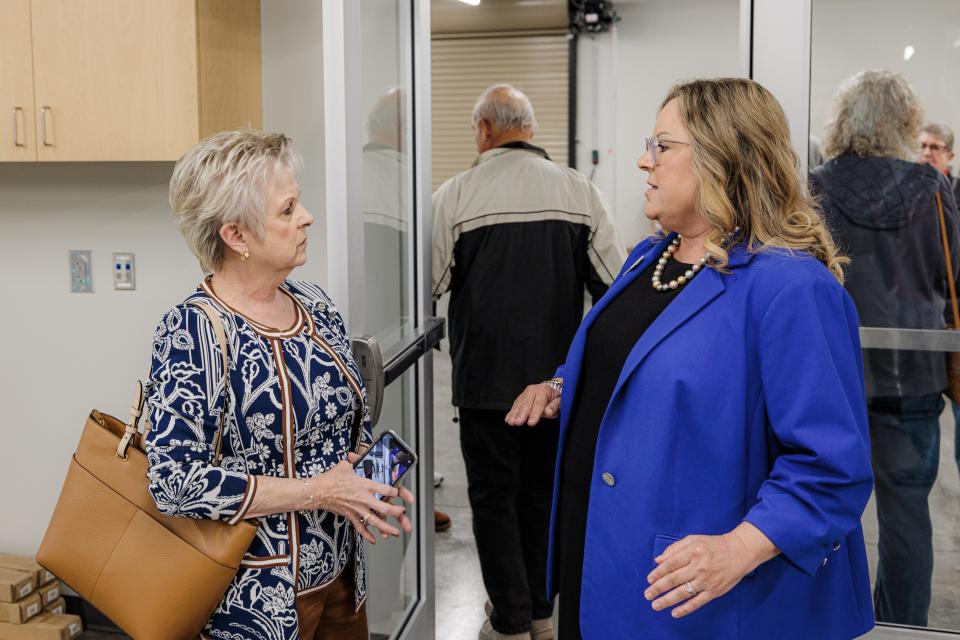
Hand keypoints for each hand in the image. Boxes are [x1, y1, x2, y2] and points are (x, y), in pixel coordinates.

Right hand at [311, 456, 414, 543]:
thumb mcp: (346, 466)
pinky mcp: (350, 516)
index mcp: (365, 485)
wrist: (319, 491)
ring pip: (375, 521)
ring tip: (395, 532)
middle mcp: (364, 498)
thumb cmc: (332, 478)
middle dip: (396, 512)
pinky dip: (367, 535)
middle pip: (384, 509)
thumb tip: (356, 456)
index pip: (386, 490)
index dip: (396, 493)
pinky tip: (373, 539)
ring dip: (386, 528)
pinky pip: (360, 527)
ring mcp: (358, 509)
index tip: (400, 494)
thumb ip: (355, 462)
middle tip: (402, 513)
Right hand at [505, 382, 560, 425]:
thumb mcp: (560, 401)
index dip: (534, 414)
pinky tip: (508, 419)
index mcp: (544, 390)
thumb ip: (555, 406)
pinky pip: (515, 405)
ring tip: (511, 422)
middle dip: (522, 414)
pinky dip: (511, 412)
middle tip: (518, 422)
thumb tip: (548, 412)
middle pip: (526, 404)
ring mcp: (525, 393)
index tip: (531, 423)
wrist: (551, 389)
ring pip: (519, 404)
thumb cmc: (556, 398)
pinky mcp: (521, 398)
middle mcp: (533, 390)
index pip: (539, 404)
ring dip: (514, 414)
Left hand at [643, 523, 777, 618]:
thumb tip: (658, 560)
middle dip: (658, 588)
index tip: (649, 579)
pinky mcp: (714, 591)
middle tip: (647, 594)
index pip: (670, 564)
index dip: (658, 573)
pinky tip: (674, 613)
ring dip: (667, 600)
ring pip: (683, 592)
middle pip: (674, 579)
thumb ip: (675, 548)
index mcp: (692, 552)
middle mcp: (698, 567)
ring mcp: (706, 580)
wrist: (740, 552)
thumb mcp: (694, 539)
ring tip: (655, 605)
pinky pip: (697, 602)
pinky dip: (685, 609)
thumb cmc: (714, 545)